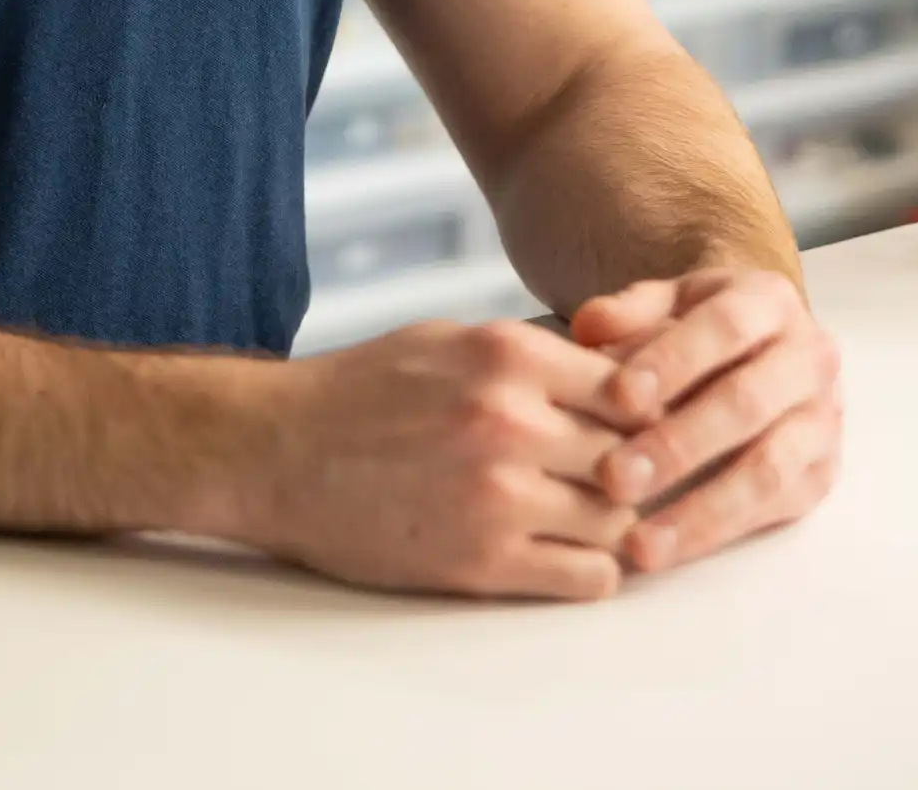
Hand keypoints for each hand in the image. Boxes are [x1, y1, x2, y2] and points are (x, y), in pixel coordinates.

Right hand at [200, 319, 646, 601]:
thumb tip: (610, 372)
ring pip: (621, 521)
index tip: (631, 425)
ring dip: (612, 522)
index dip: (641, 410)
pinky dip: (589, 569)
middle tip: (616, 477)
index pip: (632, 386)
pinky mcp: (483, 562)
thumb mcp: (446, 339)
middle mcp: (511, 419)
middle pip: (635, 455)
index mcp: (505, 354)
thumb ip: (527, 354)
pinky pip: (590, 577)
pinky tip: (560, 551)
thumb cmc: (359, 391)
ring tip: (582, 515)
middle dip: (631, 469)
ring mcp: (500, 495)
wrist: (276, 450)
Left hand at [569, 269, 842, 578]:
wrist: (762, 344)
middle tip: (615, 480)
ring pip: (768, 470)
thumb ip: (627, 312)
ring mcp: (822, 421)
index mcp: (769, 300)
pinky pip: (774, 510)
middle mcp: (810, 359)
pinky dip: (719, 533)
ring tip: (641, 544)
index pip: (724, 327)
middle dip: (679, 445)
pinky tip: (669, 550)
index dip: (673, 361)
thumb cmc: (697, 325)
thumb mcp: (664, 301)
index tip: (619, 398)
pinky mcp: (821, 475)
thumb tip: (588, 330)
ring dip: (701, 510)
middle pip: (747, 403)